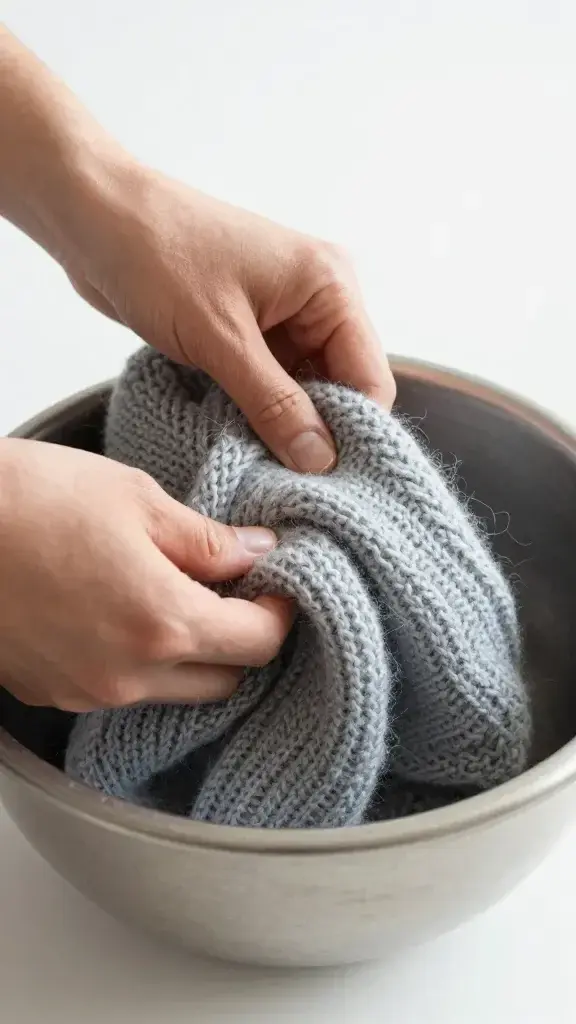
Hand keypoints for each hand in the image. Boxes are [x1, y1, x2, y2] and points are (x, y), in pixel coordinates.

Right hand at [0, 439, 290, 710]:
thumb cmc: (27, 500)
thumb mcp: (134, 499)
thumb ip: (207, 539)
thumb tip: (258, 553)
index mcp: (162, 623)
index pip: (259, 643)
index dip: (281, 614)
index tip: (278, 586)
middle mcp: (129, 676)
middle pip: (224, 680)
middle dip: (241, 640)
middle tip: (233, 590)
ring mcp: (86, 692)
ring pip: (173, 691)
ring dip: (190, 654)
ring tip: (174, 594)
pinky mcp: (51, 694)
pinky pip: (120, 690)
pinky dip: (139, 661)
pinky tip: (121, 612)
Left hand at [67, 172, 394, 472]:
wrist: (96, 217)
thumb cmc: (158, 256)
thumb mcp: (220, 339)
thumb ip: (275, 404)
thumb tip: (321, 461)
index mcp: (331, 286)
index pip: (370, 379)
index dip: (350, 433)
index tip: (322, 482)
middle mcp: (320, 298)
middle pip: (342, 388)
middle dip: (316, 433)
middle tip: (286, 481)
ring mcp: (285, 314)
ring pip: (305, 390)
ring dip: (284, 425)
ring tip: (259, 462)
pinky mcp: (252, 328)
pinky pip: (274, 382)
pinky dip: (260, 410)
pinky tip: (241, 435)